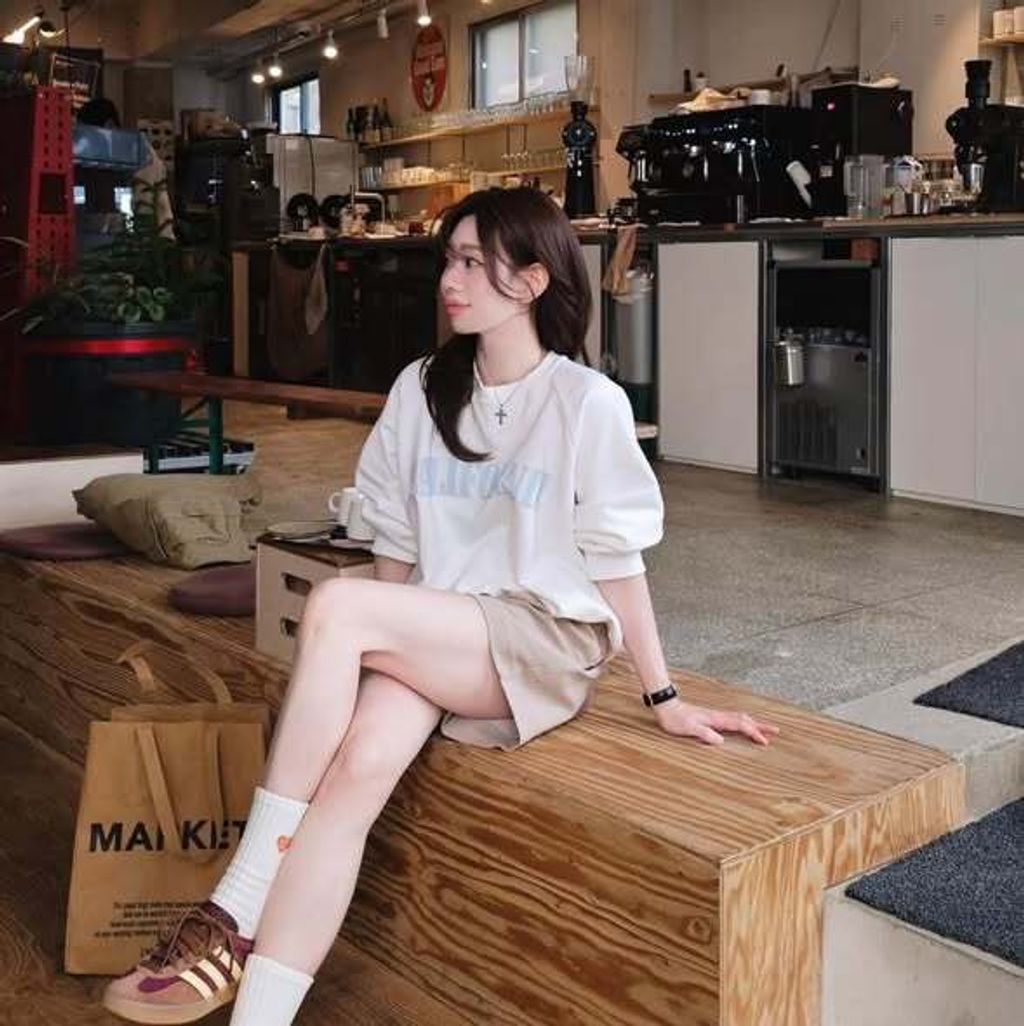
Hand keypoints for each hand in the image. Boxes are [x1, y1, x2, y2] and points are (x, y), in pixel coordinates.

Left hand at [653, 699, 779, 745]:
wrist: (666, 706)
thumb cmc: (675, 719)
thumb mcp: (688, 728)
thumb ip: (704, 734)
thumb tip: (721, 741)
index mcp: (716, 719)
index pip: (740, 726)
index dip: (753, 733)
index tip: (764, 742)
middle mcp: (718, 716)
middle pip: (744, 720)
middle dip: (760, 726)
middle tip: (776, 731)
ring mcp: (715, 716)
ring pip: (739, 719)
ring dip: (753, 723)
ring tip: (764, 729)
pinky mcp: (710, 718)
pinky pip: (732, 720)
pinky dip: (742, 723)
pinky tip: (741, 726)